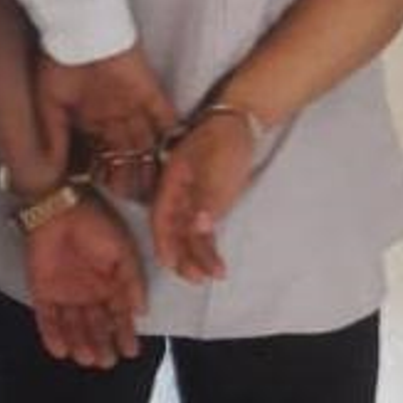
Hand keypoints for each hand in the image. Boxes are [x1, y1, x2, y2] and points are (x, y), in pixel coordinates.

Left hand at [25, 194, 145, 369]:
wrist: (59, 210)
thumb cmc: (97, 226)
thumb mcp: (123, 252)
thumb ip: (133, 282)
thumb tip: (142, 312)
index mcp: (110, 283)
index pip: (119, 315)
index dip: (125, 333)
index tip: (131, 352)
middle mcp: (89, 293)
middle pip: (97, 325)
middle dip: (102, 344)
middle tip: (107, 362)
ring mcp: (65, 294)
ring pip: (74, 326)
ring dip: (81, 343)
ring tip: (88, 359)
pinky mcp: (42, 292)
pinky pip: (47, 318)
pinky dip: (53, 335)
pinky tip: (62, 350)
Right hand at [36, 46, 176, 199]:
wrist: (79, 29)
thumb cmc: (58, 64)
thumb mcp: (48, 106)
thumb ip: (54, 138)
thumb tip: (53, 170)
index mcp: (90, 119)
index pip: (102, 153)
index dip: (109, 173)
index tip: (114, 193)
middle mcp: (114, 115)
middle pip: (128, 151)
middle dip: (134, 175)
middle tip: (142, 199)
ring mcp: (133, 104)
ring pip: (146, 141)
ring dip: (153, 164)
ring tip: (161, 188)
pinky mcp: (150, 92)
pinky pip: (164, 117)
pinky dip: (171, 135)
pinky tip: (177, 155)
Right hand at [151, 112, 255, 283]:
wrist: (241, 123)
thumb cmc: (225, 140)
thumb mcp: (214, 166)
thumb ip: (206, 198)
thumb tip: (198, 227)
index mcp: (170, 184)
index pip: (161, 220)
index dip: (164, 244)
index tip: (171, 265)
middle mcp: (178, 196)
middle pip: (174, 232)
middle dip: (184, 258)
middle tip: (198, 279)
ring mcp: (193, 201)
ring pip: (190, 235)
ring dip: (199, 257)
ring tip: (213, 275)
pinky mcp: (208, 204)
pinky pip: (204, 231)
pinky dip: (209, 247)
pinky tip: (216, 262)